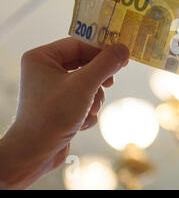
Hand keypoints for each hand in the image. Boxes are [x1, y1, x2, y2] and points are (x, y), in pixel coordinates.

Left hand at [0, 37, 128, 188]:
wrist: (35, 153)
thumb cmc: (53, 115)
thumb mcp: (84, 85)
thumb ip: (106, 64)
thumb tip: (124, 49)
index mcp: (42, 57)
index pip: (79, 44)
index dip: (102, 51)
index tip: (122, 58)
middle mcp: (44, 70)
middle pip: (85, 64)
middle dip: (98, 80)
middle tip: (110, 83)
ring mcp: (52, 89)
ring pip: (87, 83)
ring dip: (94, 98)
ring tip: (89, 111)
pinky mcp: (59, 106)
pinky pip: (83, 99)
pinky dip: (87, 110)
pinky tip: (81, 122)